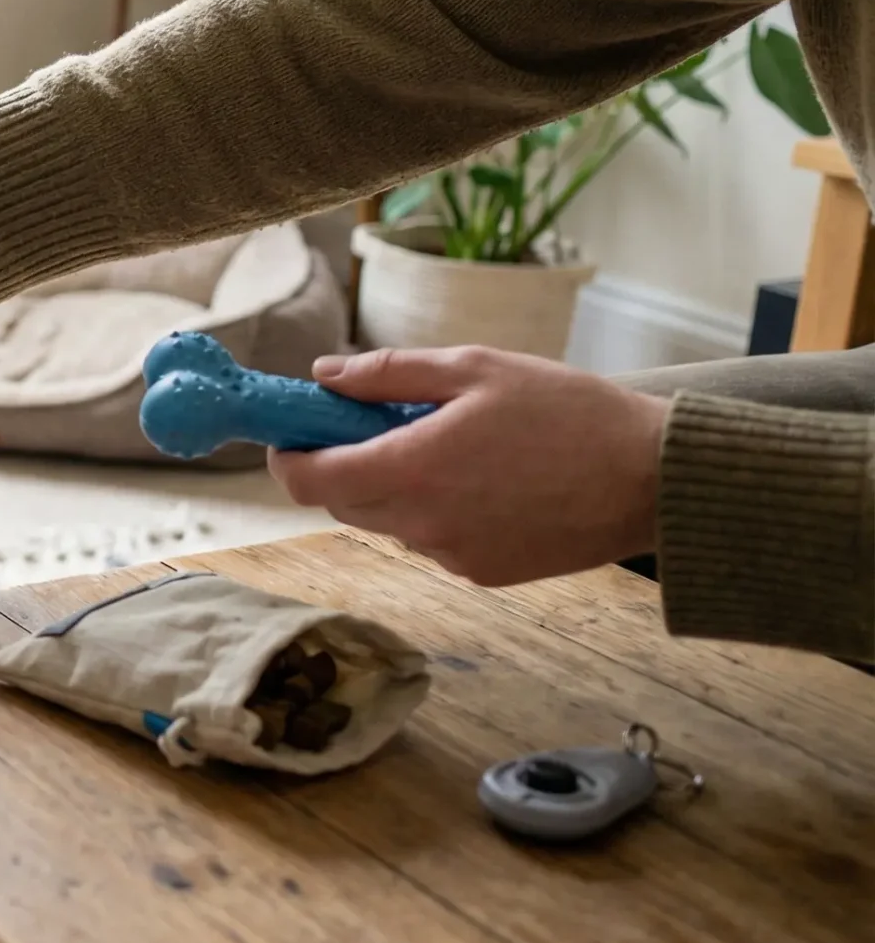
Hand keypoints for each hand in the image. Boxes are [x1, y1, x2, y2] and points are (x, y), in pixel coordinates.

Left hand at [268, 347, 669, 586]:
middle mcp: (422, 524)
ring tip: (452, 447)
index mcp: (412, 470)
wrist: (653, 479)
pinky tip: (486, 481)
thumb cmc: (569, 412)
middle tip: (378, 424)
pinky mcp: (482, 573)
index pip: (308, 481)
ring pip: (389, 522)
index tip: (296, 432)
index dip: (290, 457)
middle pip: (344, 502)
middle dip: (344, 465)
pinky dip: (437, 511)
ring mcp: (451, 556)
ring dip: (395, 487)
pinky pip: (433, 540)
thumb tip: (324, 376)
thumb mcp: (476, 369)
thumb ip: (389, 375)